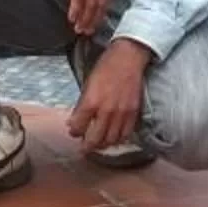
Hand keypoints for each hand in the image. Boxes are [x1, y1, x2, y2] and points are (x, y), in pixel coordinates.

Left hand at [67, 36, 148, 153]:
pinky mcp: (133, 113)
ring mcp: (121, 114)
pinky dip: (118, 139)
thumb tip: (74, 122)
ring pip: (111, 141)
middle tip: (85, 147)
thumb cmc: (105, 68)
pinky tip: (114, 137)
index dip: (74, 132)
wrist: (128, 58)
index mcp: (90, 102)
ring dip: (103, 144)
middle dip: (87, 146)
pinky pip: (126, 134)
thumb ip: (81, 105)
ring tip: (99, 143)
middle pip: (95, 140)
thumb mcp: (87, 85)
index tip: (74, 132)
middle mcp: (106, 111)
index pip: (78, 128)